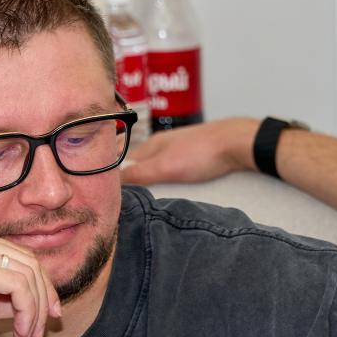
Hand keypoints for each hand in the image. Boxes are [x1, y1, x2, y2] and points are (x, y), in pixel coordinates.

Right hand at [0, 225, 59, 336]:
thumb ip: (5, 295)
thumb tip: (41, 301)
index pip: (21, 256)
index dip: (42, 287)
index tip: (47, 316)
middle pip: (30, 263)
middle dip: (43, 299)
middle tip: (40, 331)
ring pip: (29, 275)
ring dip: (35, 311)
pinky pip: (19, 286)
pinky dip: (27, 312)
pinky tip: (19, 332)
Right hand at [120, 116, 258, 184]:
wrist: (236, 143)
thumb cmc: (201, 153)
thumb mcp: (165, 167)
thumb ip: (139, 173)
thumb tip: (112, 180)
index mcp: (149, 144)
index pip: (120, 159)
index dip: (110, 173)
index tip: (100, 188)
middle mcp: (160, 144)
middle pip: (135, 161)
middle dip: (124, 174)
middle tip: (113, 193)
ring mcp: (176, 148)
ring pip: (151, 163)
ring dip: (142, 175)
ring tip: (134, 191)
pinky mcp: (192, 154)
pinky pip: (168, 165)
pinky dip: (160, 175)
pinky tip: (163, 184)